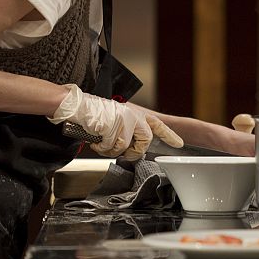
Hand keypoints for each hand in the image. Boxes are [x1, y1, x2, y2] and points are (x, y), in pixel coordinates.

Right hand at [49, 84, 182, 159]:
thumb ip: (129, 131)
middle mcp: (134, 115)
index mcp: (135, 114)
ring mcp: (125, 120)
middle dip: (133, 152)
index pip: (157, 125)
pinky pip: (113, 147)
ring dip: (112, 149)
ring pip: (126, 147)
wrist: (79, 107)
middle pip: (144, 142)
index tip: (180, 144)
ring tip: (102, 140)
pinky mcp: (115, 126)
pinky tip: (97, 139)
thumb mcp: (117, 120)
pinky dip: (102, 147)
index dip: (169, 135)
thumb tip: (133, 148)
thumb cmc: (94, 115)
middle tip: (121, 151)